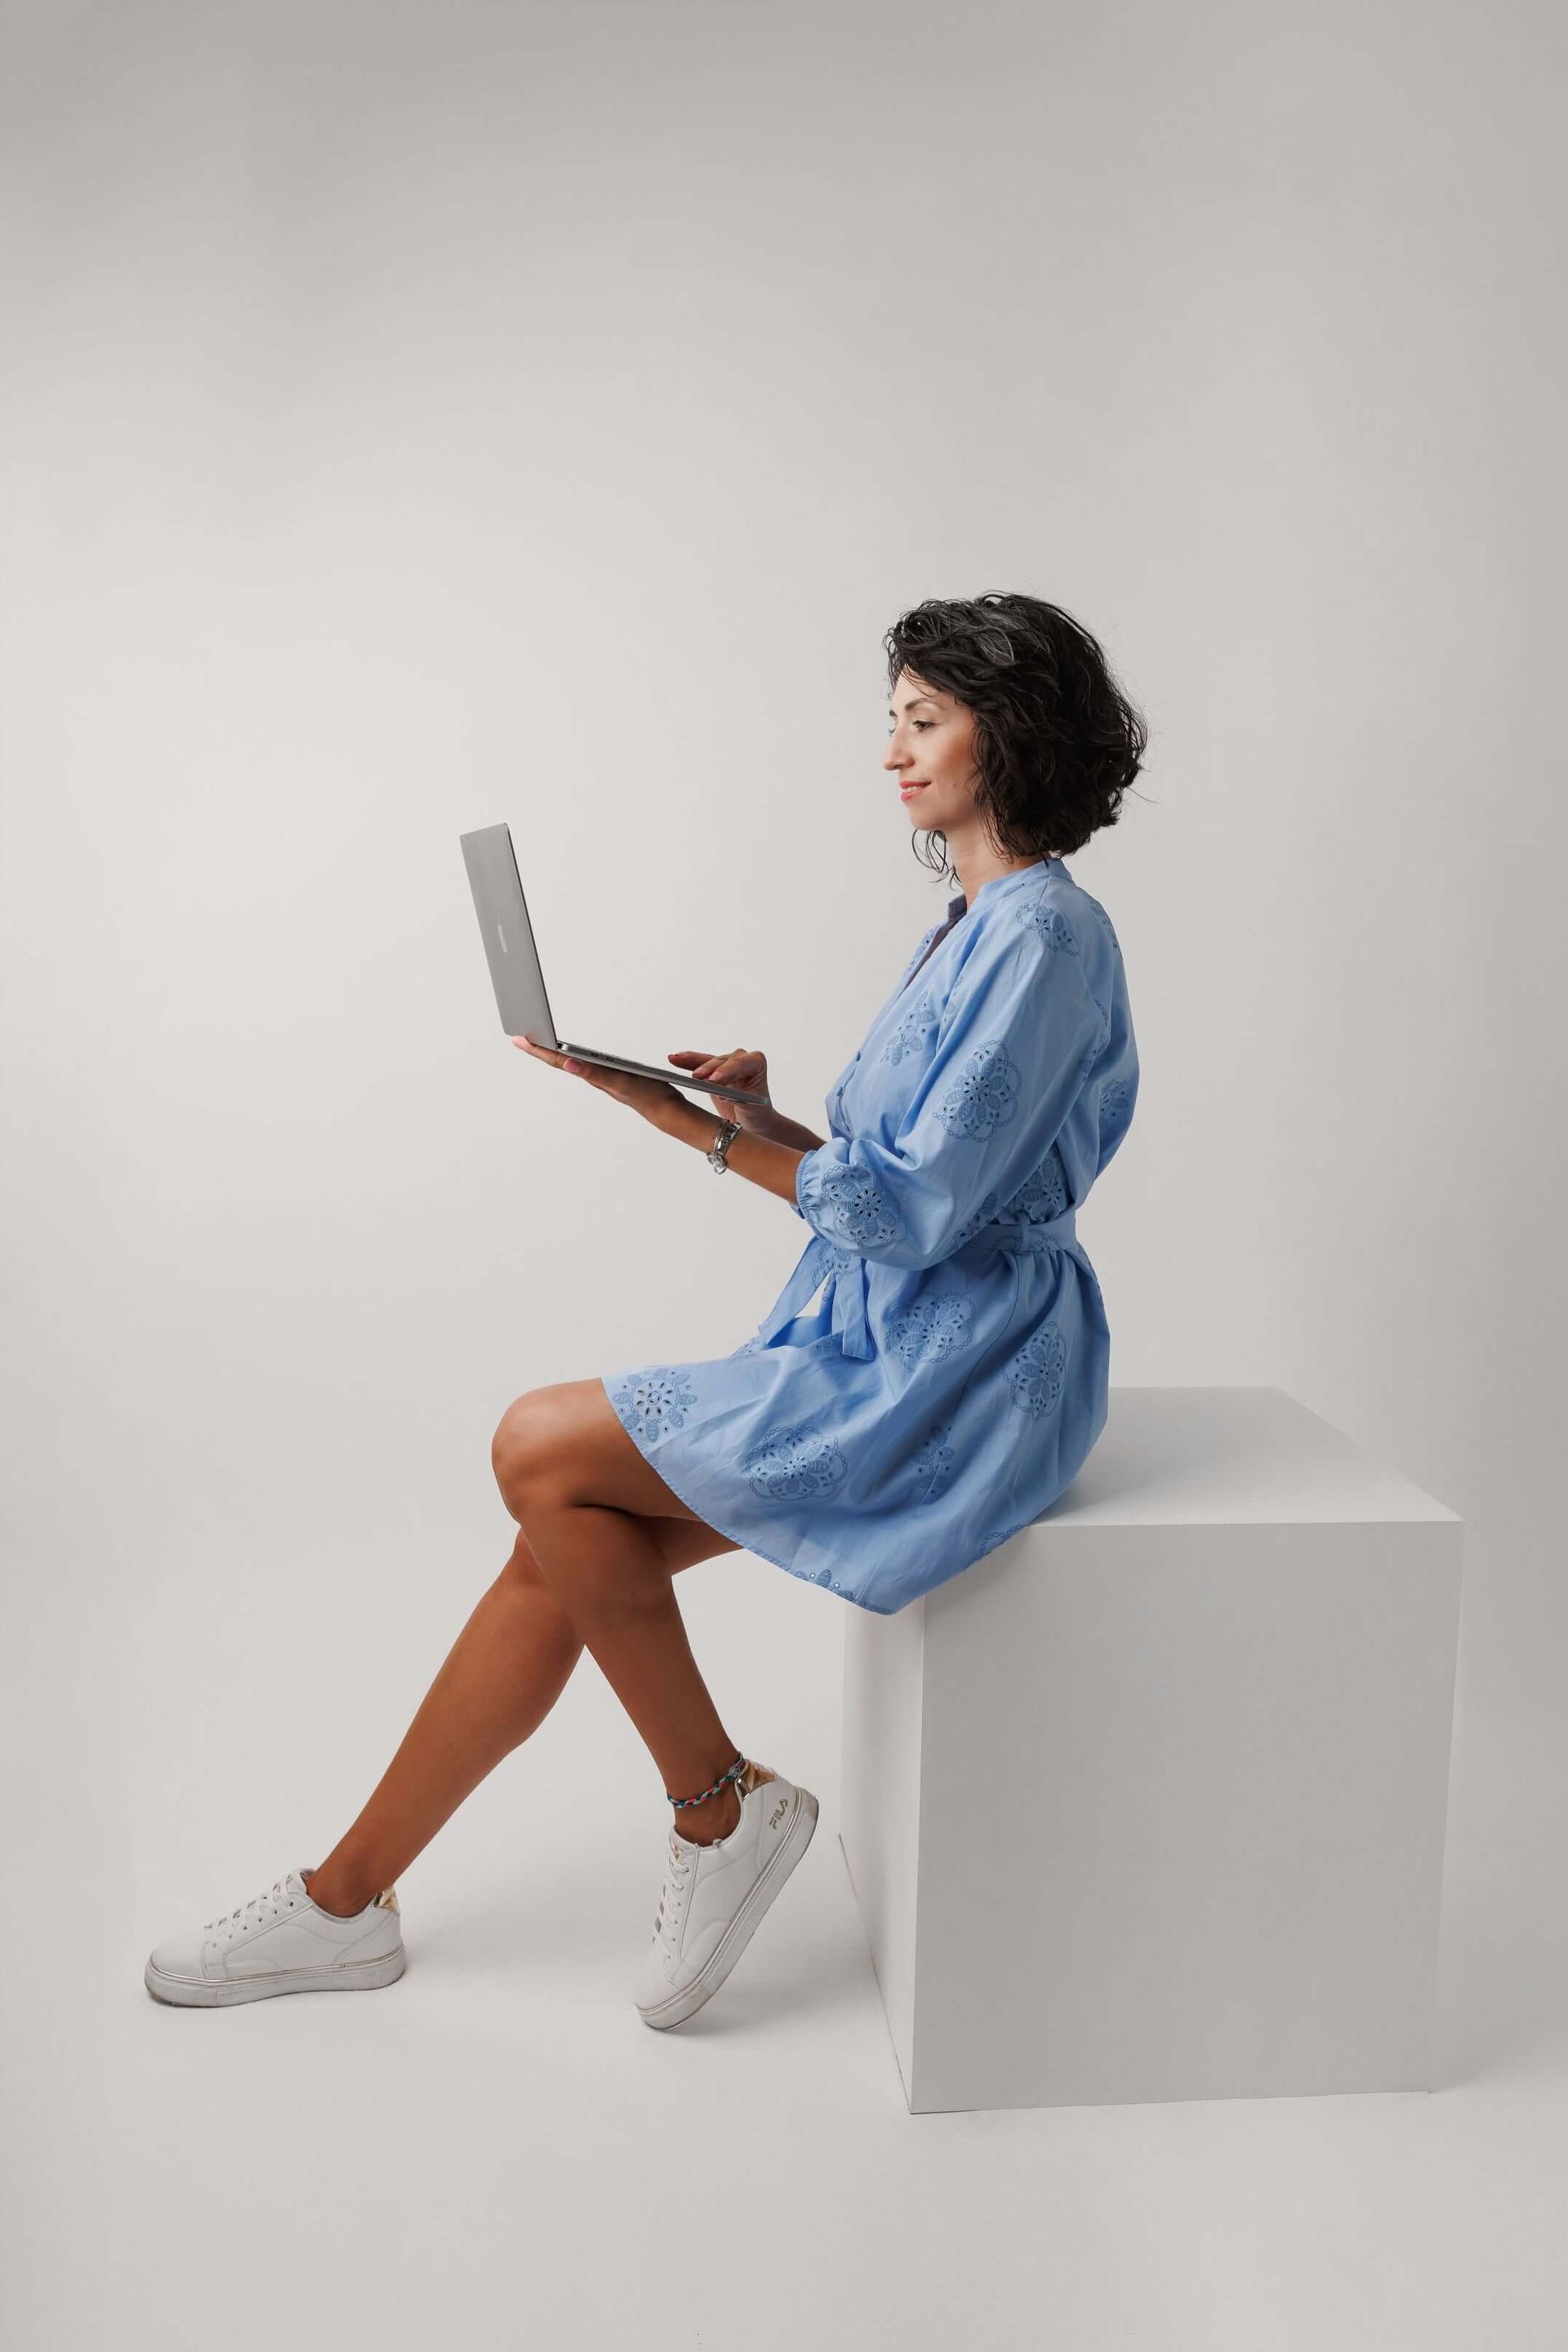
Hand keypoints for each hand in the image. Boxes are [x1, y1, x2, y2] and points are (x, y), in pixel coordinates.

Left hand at [511, 1035, 684, 1128]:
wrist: (665, 1108)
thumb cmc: (646, 1095)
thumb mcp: (620, 1081)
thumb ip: (594, 1073)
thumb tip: (567, 1063)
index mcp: (590, 1074)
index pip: (557, 1060)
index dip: (537, 1049)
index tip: (518, 1038)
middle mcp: (591, 1076)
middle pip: (558, 1060)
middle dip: (538, 1048)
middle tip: (520, 1037)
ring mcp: (600, 1077)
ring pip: (569, 1062)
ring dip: (553, 1052)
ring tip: (538, 1043)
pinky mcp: (610, 1075)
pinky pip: (584, 1064)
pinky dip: (572, 1056)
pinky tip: (571, 1055)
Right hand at [665, 1048, 775, 1133]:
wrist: (753, 1119)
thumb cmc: (757, 1113)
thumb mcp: (751, 1109)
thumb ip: (739, 1099)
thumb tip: (722, 1094)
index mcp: (756, 1063)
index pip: (741, 1063)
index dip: (727, 1070)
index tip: (715, 1080)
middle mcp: (742, 1059)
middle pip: (722, 1061)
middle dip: (708, 1068)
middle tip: (696, 1077)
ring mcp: (727, 1063)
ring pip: (708, 1060)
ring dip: (692, 1061)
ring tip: (676, 1060)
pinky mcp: (713, 1069)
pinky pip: (699, 1064)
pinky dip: (687, 1062)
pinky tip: (674, 1059)